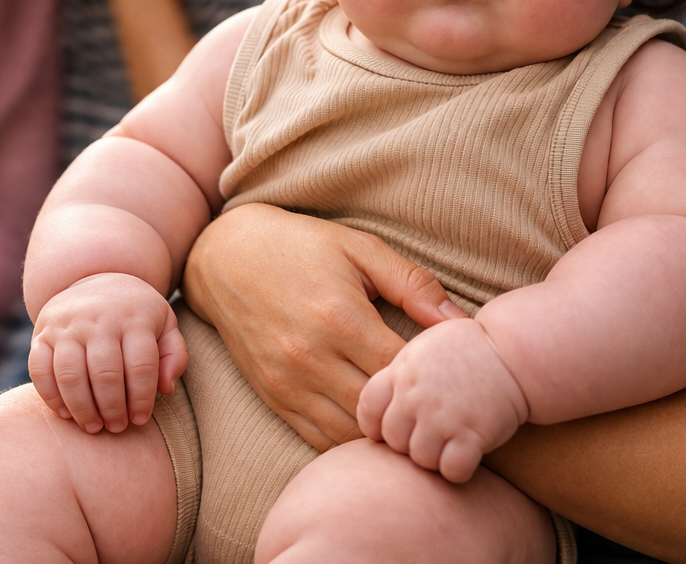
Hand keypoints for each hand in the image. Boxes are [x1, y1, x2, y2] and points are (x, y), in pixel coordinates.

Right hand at [29, 272, 187, 433]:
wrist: (97, 278)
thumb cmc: (137, 314)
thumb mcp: (165, 326)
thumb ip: (174, 356)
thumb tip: (166, 389)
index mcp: (135, 317)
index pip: (141, 365)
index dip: (141, 398)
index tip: (140, 419)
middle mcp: (100, 318)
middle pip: (105, 373)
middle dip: (112, 408)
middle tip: (116, 427)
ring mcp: (67, 324)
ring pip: (70, 375)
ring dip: (82, 408)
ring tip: (93, 427)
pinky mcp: (42, 332)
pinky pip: (39, 370)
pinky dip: (51, 397)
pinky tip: (66, 414)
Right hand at [182, 204, 464, 449]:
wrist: (226, 258)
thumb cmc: (301, 247)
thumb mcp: (361, 249)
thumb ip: (414, 284)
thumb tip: (459, 321)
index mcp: (340, 318)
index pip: (402, 370)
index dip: (432, 376)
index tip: (450, 372)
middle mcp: (311, 358)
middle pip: (380, 408)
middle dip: (412, 408)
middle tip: (437, 401)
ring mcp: (288, 383)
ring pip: (351, 433)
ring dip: (383, 430)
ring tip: (408, 415)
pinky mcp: (273, 398)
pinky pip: (319, 438)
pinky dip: (350, 439)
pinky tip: (372, 423)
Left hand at [358, 317, 527, 483]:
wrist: (514, 352)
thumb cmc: (472, 348)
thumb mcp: (428, 346)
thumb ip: (403, 371)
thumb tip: (385, 395)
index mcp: (402, 370)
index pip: (367, 407)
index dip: (376, 424)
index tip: (391, 428)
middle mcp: (416, 395)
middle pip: (393, 440)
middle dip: (409, 444)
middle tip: (432, 437)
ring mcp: (442, 416)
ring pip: (420, 459)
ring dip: (435, 459)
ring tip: (452, 444)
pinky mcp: (471, 435)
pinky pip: (451, 470)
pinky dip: (459, 470)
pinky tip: (469, 455)